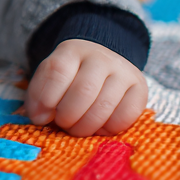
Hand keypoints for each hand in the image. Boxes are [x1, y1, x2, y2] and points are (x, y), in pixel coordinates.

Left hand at [25, 39, 147, 136]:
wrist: (102, 62)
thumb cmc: (71, 75)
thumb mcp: (49, 77)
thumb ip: (39, 95)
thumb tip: (39, 118)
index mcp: (72, 51)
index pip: (58, 72)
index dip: (46, 99)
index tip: (41, 116)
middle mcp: (101, 58)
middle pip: (83, 91)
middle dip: (68, 116)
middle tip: (63, 123)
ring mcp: (123, 72)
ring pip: (104, 106)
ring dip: (86, 126)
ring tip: (77, 128)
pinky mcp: (140, 89)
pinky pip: (126, 116)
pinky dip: (108, 129)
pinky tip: (99, 127)